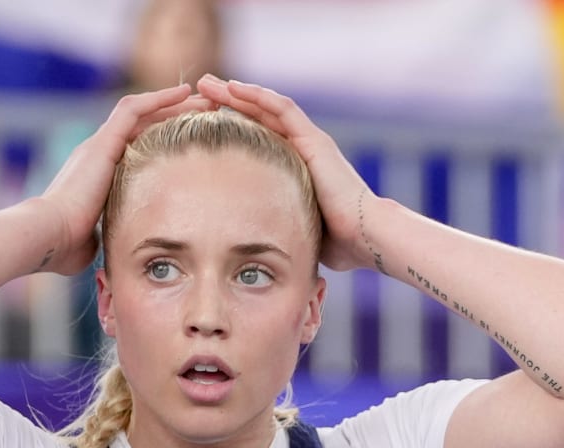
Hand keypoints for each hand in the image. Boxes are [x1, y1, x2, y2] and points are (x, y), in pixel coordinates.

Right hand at [35, 84, 213, 274]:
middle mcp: (97, 153)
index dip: (163, 142)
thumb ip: (108, 234)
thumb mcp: (95, 240)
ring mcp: (99, 144)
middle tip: (207, 113)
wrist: (50, 235)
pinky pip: (133, 109)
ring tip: (204, 98)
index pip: (136, 149)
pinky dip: (159, 99)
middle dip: (175, 118)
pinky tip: (184, 93)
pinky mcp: (102, 141)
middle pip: (142, 126)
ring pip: (141, 112)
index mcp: (97, 176)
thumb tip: (116, 245)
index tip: (191, 142)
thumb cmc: (67, 246)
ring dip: (174, 104)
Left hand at [195, 75, 377, 272]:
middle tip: (199, 92)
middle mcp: (303, 148)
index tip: (202, 123)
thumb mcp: (294, 227)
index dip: (231, 127)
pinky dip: (257, 96)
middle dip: (227, 104)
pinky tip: (233, 87)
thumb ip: (275, 224)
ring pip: (267, 107)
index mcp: (296, 167)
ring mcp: (310, 141)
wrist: (363, 237)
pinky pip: (282, 108)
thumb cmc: (335, 244)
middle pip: (259, 118)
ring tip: (207, 84)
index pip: (258, 139)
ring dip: (236, 93)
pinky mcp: (314, 139)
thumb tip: (250, 246)